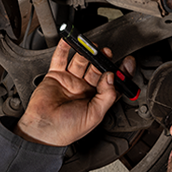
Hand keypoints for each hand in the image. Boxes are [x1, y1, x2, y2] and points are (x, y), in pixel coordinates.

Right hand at [15, 40, 135, 146]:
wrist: (43, 129)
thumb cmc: (67, 129)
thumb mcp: (95, 115)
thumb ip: (107, 96)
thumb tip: (111, 77)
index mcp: (96, 99)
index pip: (112, 82)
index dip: (121, 72)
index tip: (128, 62)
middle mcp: (84, 88)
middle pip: (97, 68)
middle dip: (103, 59)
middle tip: (106, 52)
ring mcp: (70, 81)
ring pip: (81, 61)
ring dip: (87, 52)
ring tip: (91, 46)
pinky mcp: (55, 76)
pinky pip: (61, 59)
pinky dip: (65, 48)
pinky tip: (71, 41)